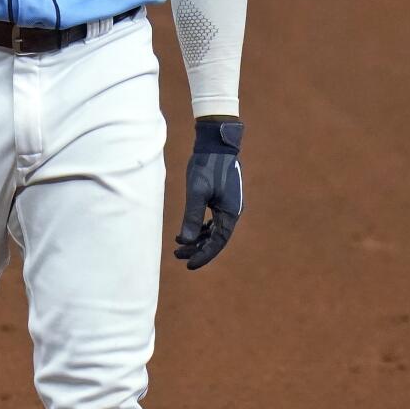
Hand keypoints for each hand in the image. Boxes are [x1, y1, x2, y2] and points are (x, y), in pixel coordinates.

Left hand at [174, 118, 244, 269]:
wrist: (215, 143)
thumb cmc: (207, 165)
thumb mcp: (197, 191)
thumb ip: (192, 216)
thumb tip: (187, 241)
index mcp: (230, 212)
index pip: (218, 243)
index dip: (203, 255)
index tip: (188, 265)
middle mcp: (232, 211)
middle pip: (216, 239)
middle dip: (197, 249)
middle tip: (177, 255)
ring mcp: (228, 205)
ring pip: (214, 230)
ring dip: (197, 239)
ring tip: (179, 245)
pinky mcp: (222, 198)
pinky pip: (213, 220)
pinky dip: (200, 228)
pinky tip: (187, 231)